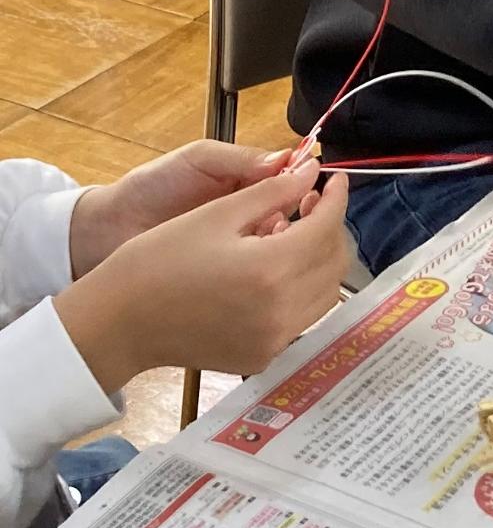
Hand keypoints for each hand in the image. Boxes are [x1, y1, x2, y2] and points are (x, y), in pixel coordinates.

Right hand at [54, 166, 351, 393]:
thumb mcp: (214, 216)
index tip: (335, 180)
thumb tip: (310, 171)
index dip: (337, 199)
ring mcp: (276, 339)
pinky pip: (302, 317)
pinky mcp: (265, 356)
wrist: (119, 321)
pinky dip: (301, 289)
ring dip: (320, 260)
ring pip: (326, 293)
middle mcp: (282, 310)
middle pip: (335, 262)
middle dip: (332, 228)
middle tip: (312, 203)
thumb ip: (271, 192)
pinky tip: (275, 270)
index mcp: (270, 269)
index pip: (327, 227)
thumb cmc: (157, 260)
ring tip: (292, 233)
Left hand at [68, 140, 293, 277]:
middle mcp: (257, 215)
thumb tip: (292, 160)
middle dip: (302, 214)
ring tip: (273, 235)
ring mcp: (249, 246)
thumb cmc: (151, 188)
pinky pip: (267, 271)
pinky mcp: (239, 274)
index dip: (309, 184)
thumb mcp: (198, 160)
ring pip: (289, 244)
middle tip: (293, 213)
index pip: (295, 181)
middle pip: (300, 214)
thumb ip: (242, 158)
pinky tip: (262, 260)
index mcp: (251, 181)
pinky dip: (270, 265)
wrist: (112, 229)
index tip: (315, 187)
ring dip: (287, 240)